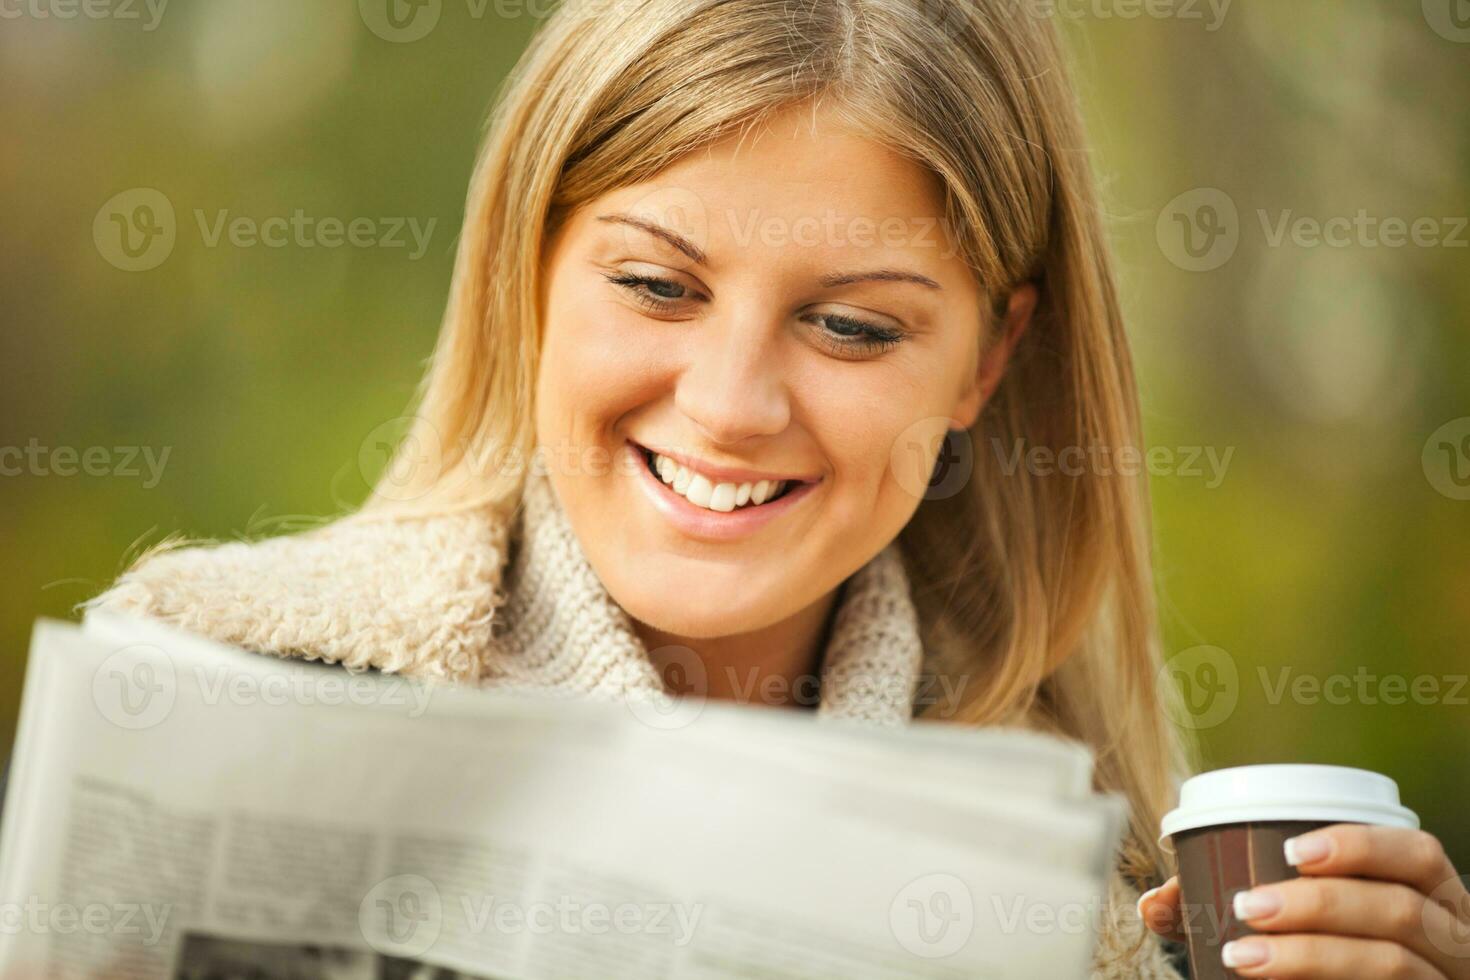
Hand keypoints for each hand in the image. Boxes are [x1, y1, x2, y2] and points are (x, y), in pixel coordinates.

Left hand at [1138, 824, 1469, 977]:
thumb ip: (1232, 907)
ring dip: (1311, 955)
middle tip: (1248, 906)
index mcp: (1430, 896)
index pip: (1418, 854)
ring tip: (1242, 955)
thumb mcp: (1299, 920)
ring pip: (1392, 963)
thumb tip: (1155, 903)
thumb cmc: (1332, 952)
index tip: (1291, 850)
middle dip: (1317, 905)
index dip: (1362, 845)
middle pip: (1399, 911)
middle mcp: (1452, 939)